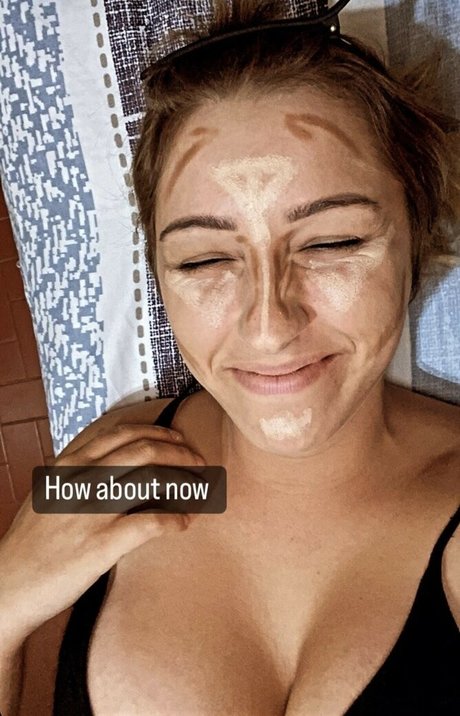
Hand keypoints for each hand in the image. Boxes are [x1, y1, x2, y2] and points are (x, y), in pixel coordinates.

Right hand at [0, 422, 204, 649]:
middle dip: (180, 453)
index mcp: (68, 464)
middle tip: (198, 462)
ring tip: (199, 490)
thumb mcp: (49, 493)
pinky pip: (152, 523)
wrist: (7, 587)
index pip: (121, 432)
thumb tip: (117, 463)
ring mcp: (91, 509)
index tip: (177, 440)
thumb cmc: (31, 543)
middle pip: (143, 449)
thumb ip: (78, 473)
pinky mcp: (101, 543)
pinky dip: (176, 520)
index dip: (156, 432)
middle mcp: (80, 479)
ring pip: (152, 478)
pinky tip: (185, 523)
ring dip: (185, 481)